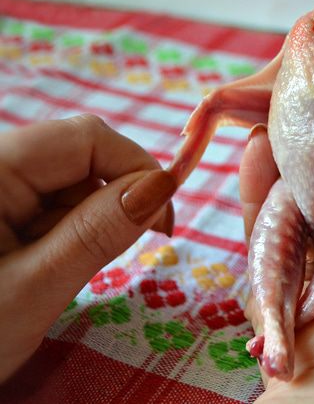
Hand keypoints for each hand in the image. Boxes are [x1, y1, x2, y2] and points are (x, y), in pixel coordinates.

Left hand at [0, 114, 177, 380]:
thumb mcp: (35, 288)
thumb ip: (99, 232)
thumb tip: (166, 184)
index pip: (87, 138)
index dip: (137, 168)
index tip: (164, 221)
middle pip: (81, 155)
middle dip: (118, 197)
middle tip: (137, 247)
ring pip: (72, 181)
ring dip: (95, 218)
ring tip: (74, 269)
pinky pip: (52, 202)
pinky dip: (73, 229)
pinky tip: (59, 262)